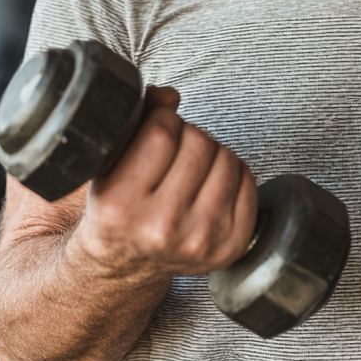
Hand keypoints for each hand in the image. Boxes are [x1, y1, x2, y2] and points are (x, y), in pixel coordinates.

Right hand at [73, 86, 257, 278]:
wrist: (126, 264)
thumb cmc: (120, 208)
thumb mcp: (111, 164)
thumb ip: (138, 119)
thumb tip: (168, 95)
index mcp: (120, 205)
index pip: (162, 130)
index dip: (164, 119)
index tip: (159, 130)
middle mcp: (160, 227)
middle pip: (199, 141)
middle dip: (190, 136)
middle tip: (176, 153)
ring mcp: (199, 239)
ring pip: (227, 158)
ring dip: (214, 153)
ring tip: (194, 168)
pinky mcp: (229, 246)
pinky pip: (248, 182)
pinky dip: (235, 174)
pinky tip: (211, 186)